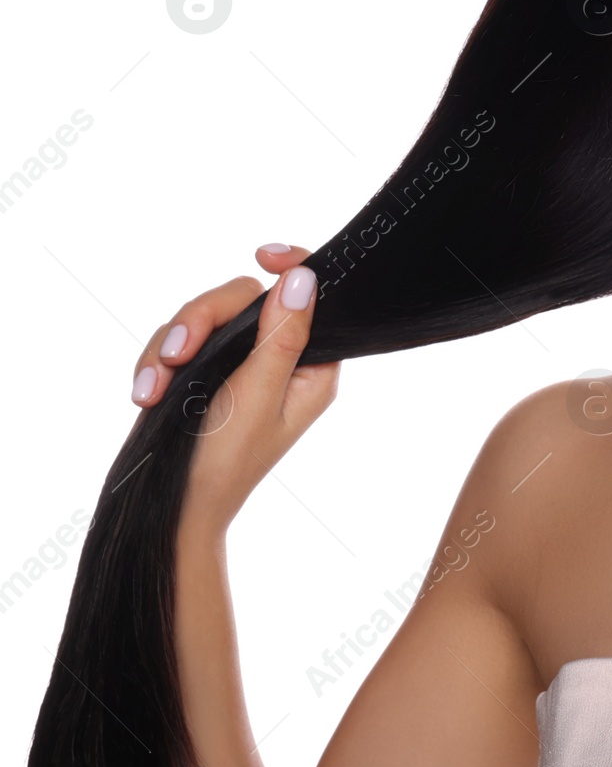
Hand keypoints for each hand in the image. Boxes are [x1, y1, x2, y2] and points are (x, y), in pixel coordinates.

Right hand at [132, 243, 340, 536]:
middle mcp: (277, 360)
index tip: (262, 255)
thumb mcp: (259, 396)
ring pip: (202, 317)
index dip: (292, 268)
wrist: (171, 511)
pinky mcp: (199, 371)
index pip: (311, 299)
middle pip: (243, 299)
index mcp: (310, 367)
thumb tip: (304, 278)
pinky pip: (175, 341)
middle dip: (202, 320)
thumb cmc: (224, 462)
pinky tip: (145, 394)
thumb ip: (282, 337)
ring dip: (170, 346)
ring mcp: (235, 364)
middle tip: (178, 355)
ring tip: (153, 388)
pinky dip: (155, 364)